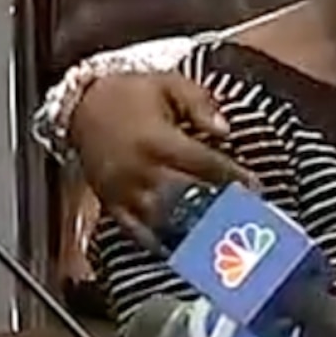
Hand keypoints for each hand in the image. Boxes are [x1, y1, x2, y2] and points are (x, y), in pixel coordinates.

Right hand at [72, 72, 245, 228]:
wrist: (79, 106)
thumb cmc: (128, 94)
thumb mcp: (168, 84)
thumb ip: (200, 104)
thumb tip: (226, 130)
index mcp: (158, 140)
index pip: (205, 165)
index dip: (234, 178)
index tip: (256, 188)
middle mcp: (142, 171)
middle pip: (190, 197)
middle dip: (222, 209)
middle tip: (249, 219)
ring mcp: (125, 192)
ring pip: (167, 220)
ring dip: (196, 231)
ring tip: (224, 238)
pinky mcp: (112, 205)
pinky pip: (138, 233)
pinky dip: (162, 245)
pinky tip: (184, 252)